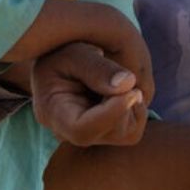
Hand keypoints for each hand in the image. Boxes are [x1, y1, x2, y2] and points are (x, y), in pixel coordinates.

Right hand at [32, 42, 149, 146]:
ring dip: (132, 104)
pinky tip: (119, 90)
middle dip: (125, 103)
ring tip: (116, 81)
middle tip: (122, 74)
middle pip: (110, 132)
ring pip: (127, 133)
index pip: (81, 130)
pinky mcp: (106, 134)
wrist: (55, 60)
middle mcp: (69, 133)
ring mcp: (89, 136)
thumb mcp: (73, 52)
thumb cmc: (59, 53)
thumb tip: (128, 84)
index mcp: (53, 112)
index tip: (132, 91)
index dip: (111, 114)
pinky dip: (136, 107)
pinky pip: (134, 129)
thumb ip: (97, 67)